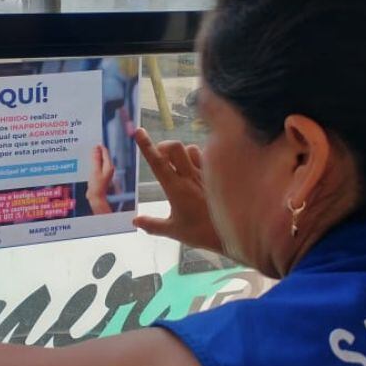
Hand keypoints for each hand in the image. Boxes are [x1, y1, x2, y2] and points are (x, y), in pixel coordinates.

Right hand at [86, 144, 115, 214]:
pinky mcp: (99, 175)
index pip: (104, 151)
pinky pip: (95, 166)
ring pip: (98, 160)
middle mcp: (108, 168)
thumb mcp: (95, 171)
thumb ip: (96, 159)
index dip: (98, 146)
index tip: (90, 141)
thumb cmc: (96, 186)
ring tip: (85, 153)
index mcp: (109, 166)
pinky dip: (91, 163)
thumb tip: (96, 147)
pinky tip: (85, 163)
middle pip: (101, 155)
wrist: (96, 198)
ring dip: (92, 157)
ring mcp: (104, 172)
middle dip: (94, 151)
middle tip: (86, 146)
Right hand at [132, 128, 223, 253]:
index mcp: (176, 189)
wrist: (230, 233)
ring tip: (179, 165)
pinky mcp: (216, 177)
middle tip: (160, 156)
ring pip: (191, 149)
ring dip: (182, 153)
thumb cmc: (200, 233)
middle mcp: (189, 177)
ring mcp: (205, 174)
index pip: (157, 163)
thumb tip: (135, 221)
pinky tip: (198, 169)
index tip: (139, 132)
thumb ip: (152, 225)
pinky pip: (206, 157)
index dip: (146, 146)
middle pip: (174, 147)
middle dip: (164, 146)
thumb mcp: (174, 231)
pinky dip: (198, 158)